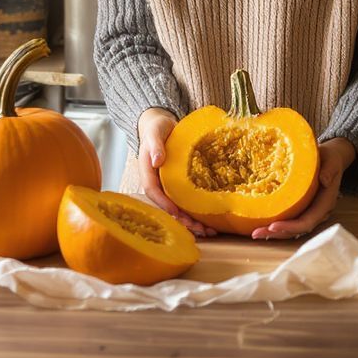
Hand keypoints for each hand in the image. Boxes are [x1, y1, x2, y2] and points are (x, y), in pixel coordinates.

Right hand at [137, 108, 216, 236]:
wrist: (162, 125)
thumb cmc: (157, 128)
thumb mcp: (155, 132)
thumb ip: (155, 145)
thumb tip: (157, 160)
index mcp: (147, 172)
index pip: (153, 191)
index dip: (164, 203)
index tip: (176, 213)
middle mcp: (157, 182)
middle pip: (167, 206)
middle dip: (182, 220)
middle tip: (199, 230)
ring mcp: (168, 185)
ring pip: (178, 207)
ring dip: (192, 221)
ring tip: (208, 232)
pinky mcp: (179, 185)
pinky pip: (187, 200)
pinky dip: (197, 211)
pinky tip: (210, 221)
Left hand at [251, 137, 355, 240]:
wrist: (331, 159)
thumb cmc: (330, 159)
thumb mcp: (332, 160)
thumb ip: (329, 170)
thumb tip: (324, 180)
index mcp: (325, 203)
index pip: (307, 222)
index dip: (290, 227)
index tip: (272, 226)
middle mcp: (317, 212)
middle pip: (297, 230)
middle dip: (277, 233)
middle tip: (256, 233)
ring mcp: (309, 212)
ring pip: (292, 229)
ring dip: (274, 232)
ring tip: (255, 232)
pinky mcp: (301, 208)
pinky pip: (289, 220)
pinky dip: (276, 224)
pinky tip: (261, 224)